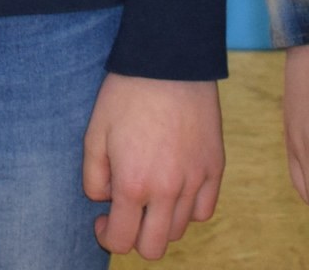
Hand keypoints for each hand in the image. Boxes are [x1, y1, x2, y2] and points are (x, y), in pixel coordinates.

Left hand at [83, 74, 222, 258]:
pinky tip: (175, 190)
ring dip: (160, 222)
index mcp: (133, 184)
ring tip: (150, 195)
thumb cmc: (126, 94)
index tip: (103, 220)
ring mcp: (195, 180)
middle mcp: (167, 190)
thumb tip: (106, 200)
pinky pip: (205, 209)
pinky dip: (189, 209)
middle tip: (126, 214)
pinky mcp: (215, 167)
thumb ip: (94, 178)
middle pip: (154, 247)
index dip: (107, 236)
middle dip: (135, 238)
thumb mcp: (93, 134)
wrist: (169, 60)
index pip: (122, 241)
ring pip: (180, 230)